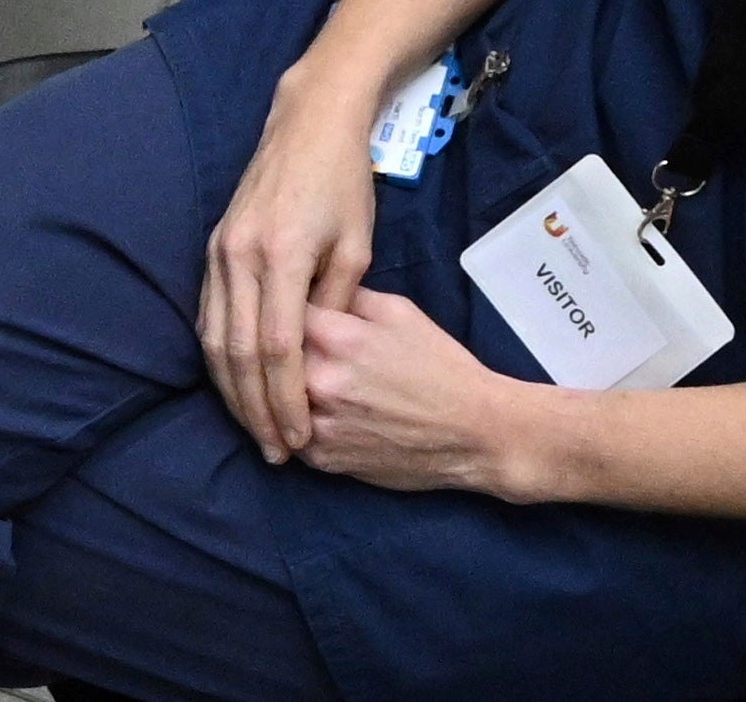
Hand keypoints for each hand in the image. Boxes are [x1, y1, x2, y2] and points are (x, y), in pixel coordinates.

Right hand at [199, 77, 387, 463]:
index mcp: (281, 256)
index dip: (285, 400)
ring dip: (231, 390)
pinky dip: (217, 357)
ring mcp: (219, 250)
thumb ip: (335, 303)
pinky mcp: (212, 247)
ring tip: (254, 429)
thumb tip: (320, 357)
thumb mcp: (356, 246)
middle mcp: (239, 256)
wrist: (306, 126)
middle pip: (236, 352)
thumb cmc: (343, 185)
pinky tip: (234, 384)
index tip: (299, 440)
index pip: (276, 348)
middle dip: (254, 408)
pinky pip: (207, 314)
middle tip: (275, 451)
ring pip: (212, 337)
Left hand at [293, 290, 552, 496]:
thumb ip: (346, 296)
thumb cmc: (442, 367)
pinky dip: (285, 422)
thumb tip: (306, 284)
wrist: (479, 434)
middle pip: (266, 357)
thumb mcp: (399, 312)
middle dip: (268, 348)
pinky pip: (286, 435)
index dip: (274, 307)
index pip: (275, 311)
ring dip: (270, 388)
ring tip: (275, 377)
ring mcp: (320, 426)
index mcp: (337, 339)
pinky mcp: (326, 460)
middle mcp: (321, 382)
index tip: (275, 304)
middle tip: (271, 342)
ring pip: (270, 399)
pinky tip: (291, 410)